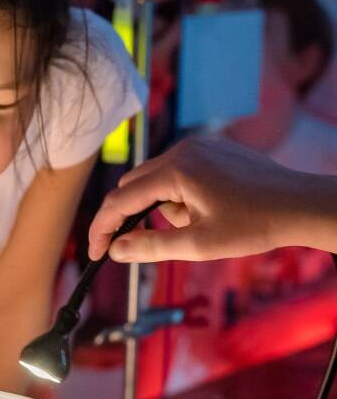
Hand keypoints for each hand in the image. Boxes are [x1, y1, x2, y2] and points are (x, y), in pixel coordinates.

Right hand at [88, 138, 318, 262]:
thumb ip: (151, 247)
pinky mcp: (211, 148)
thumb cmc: (256, 225)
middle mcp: (182, 150)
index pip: (121, 200)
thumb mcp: (199, 244)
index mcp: (176, 171)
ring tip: (198, 226)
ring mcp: (198, 146)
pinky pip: (178, 171)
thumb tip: (116, 250)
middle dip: (136, 217)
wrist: (302, 205)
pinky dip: (179, 194)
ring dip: (162, 207)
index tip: (96, 251)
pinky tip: (208, 210)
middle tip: (147, 244)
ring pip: (156, 179)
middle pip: (134, 186)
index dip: (104, 228)